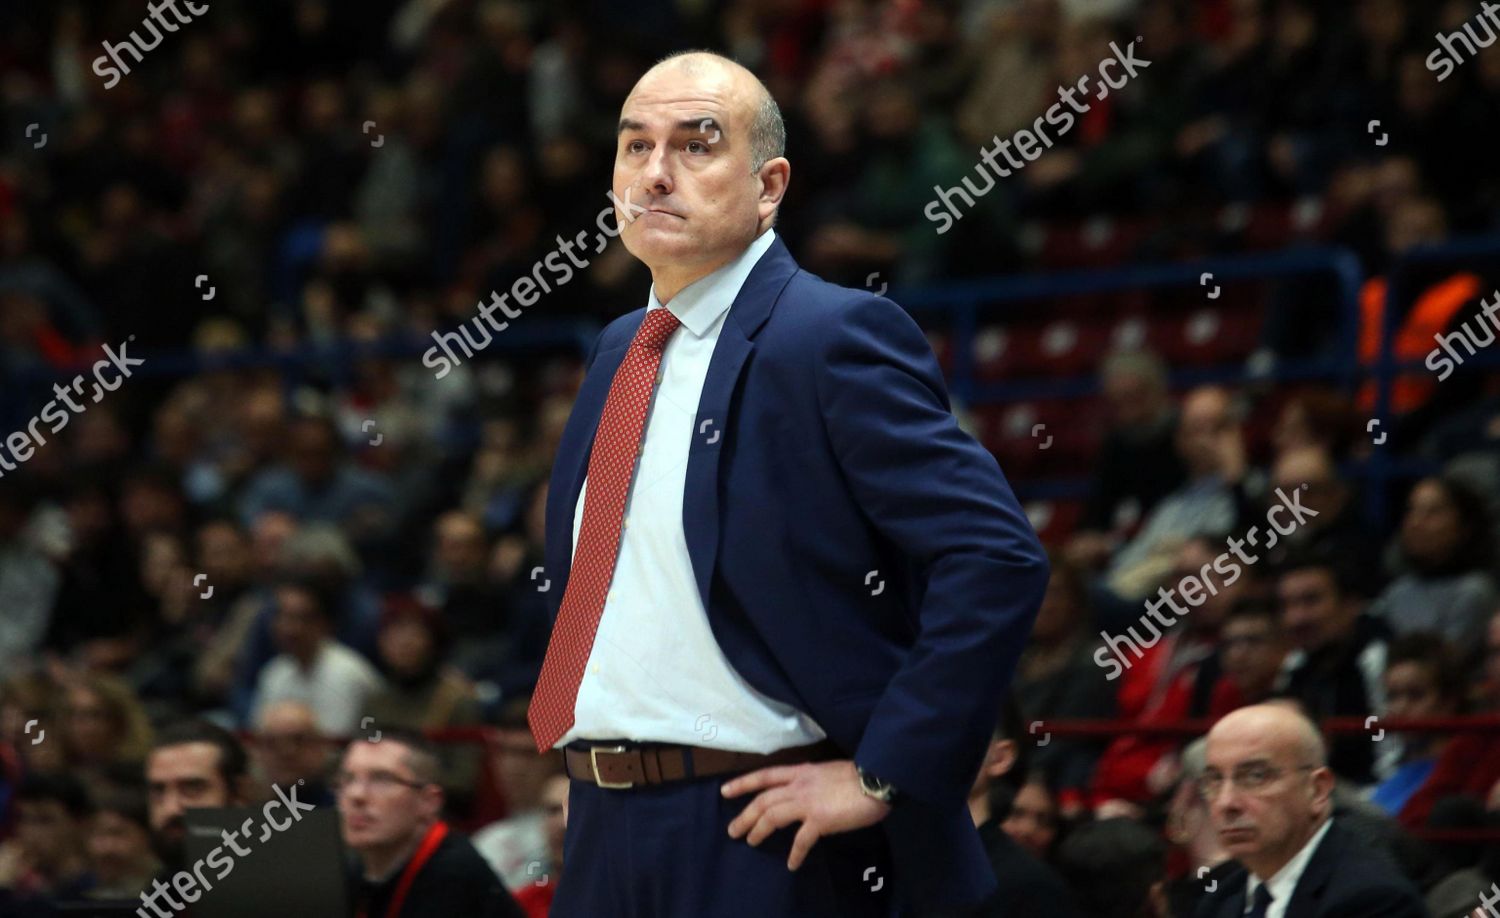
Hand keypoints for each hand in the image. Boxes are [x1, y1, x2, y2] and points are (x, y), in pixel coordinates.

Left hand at [721, 759, 890, 869]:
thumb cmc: (858, 775)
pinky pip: (801, 840)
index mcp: (801, 771)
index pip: (765, 775)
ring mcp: (807, 802)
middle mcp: (799, 785)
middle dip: (745, 815)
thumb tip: (807, 796)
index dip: (743, 783)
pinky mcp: (820, 820)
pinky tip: (792, 864)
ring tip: (751, 842)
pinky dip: (795, 853)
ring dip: (758, 830)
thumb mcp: (827, 772)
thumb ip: (813, 783)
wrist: (877, 779)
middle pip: (763, 800)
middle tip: (733, 830)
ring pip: (772, 816)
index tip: (725, 791)